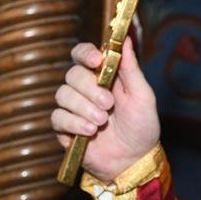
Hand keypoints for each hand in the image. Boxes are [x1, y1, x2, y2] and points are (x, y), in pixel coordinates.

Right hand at [52, 38, 159, 183]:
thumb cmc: (142, 127)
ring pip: (62, 95)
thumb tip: (126, 39)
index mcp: (103, 76)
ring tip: (102, 122)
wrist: (135, 160)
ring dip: (84, 108)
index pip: (82, 54)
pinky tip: (90, 132)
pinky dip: (73, 123)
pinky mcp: (65, 129)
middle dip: (90, 89)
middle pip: (72, 74)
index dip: (85, 54)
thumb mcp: (143, 97)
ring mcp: (73, 109)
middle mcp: (85, 89)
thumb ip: (131, 69)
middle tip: (108, 105)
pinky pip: (57, 117)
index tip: (96, 61)